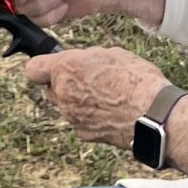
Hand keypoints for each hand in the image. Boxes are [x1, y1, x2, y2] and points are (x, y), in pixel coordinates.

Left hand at [21, 42, 170, 148]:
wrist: (154, 116)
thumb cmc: (137, 80)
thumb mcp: (111, 53)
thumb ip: (86, 58)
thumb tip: (80, 61)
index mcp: (66, 68)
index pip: (33, 69)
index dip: (43, 66)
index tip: (52, 65)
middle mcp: (63, 94)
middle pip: (51, 88)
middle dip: (64, 83)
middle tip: (89, 78)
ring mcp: (71, 117)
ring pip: (65, 105)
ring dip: (78, 100)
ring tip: (106, 95)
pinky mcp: (83, 133)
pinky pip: (79, 121)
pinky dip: (90, 117)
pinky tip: (110, 111)